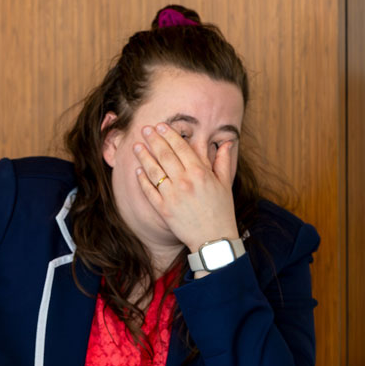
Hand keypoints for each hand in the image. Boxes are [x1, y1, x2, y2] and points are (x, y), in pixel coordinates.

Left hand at [133, 123, 238, 250]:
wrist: (214, 239)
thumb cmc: (222, 211)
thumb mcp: (225, 184)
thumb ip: (223, 161)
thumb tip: (228, 142)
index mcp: (200, 173)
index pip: (181, 148)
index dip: (169, 135)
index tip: (160, 126)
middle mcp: (184, 182)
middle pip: (165, 155)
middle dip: (153, 140)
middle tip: (144, 129)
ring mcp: (172, 196)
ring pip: (154, 171)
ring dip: (144, 157)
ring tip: (136, 146)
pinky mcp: (163, 209)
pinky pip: (149, 191)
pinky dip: (142, 180)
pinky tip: (137, 171)